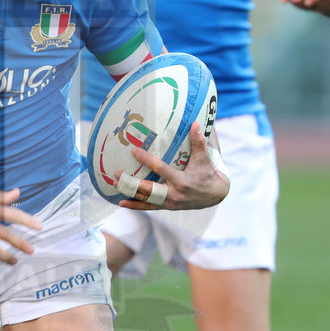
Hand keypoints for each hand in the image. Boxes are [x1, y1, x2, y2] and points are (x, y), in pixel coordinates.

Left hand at [113, 122, 229, 210]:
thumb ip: (198, 141)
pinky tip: (121, 202)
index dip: (146, 160)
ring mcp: (170, 203)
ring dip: (130, 192)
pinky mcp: (167, 207)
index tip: (134, 151)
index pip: (160, 169)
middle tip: (117, 174)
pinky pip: (149, 207)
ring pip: (146, 199)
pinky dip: (135, 205)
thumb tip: (195, 123)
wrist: (214, 194)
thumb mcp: (204, 158)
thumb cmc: (207, 173)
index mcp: (182, 181)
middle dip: (132, 182)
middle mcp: (174, 194)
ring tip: (115, 185)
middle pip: (148, 188)